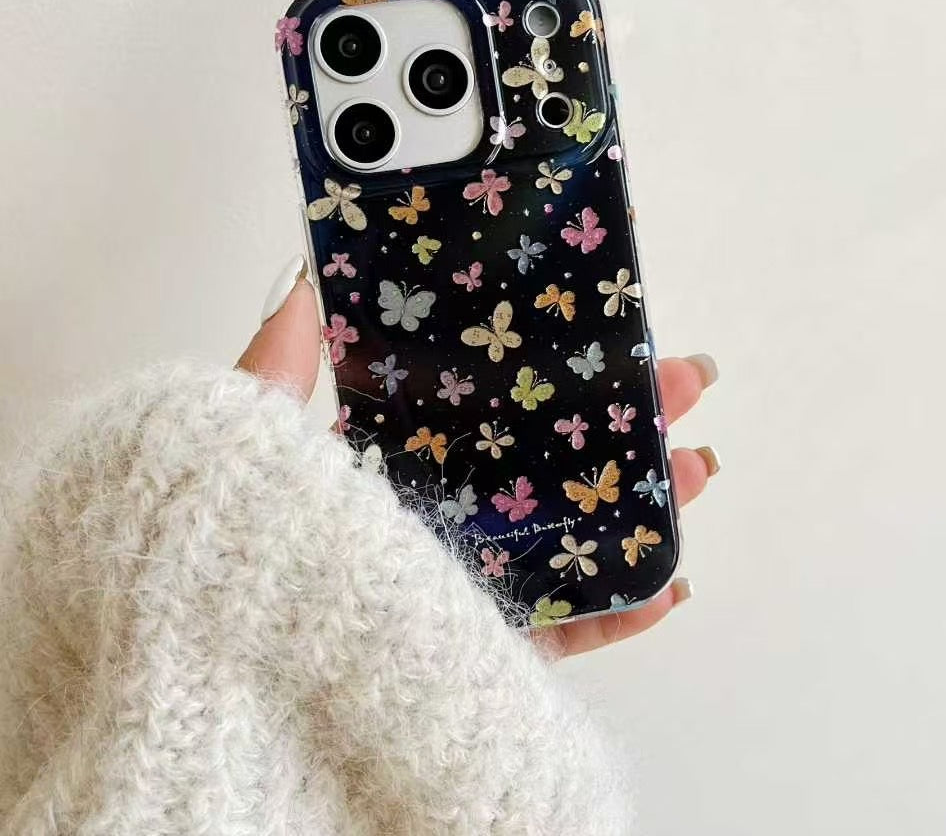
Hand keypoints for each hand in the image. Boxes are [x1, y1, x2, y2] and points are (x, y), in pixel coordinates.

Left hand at [237, 258, 719, 657]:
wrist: (230, 678)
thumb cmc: (234, 542)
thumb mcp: (250, 435)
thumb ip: (277, 364)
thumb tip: (305, 283)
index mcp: (405, 461)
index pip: (500, 401)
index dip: (561, 364)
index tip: (614, 325)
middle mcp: (450, 517)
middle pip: (559, 459)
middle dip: (631, 418)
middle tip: (685, 380)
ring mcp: (476, 584)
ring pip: (581, 538)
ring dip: (650, 505)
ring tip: (699, 467)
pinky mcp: (490, 652)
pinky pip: (570, 633)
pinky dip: (625, 613)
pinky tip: (672, 584)